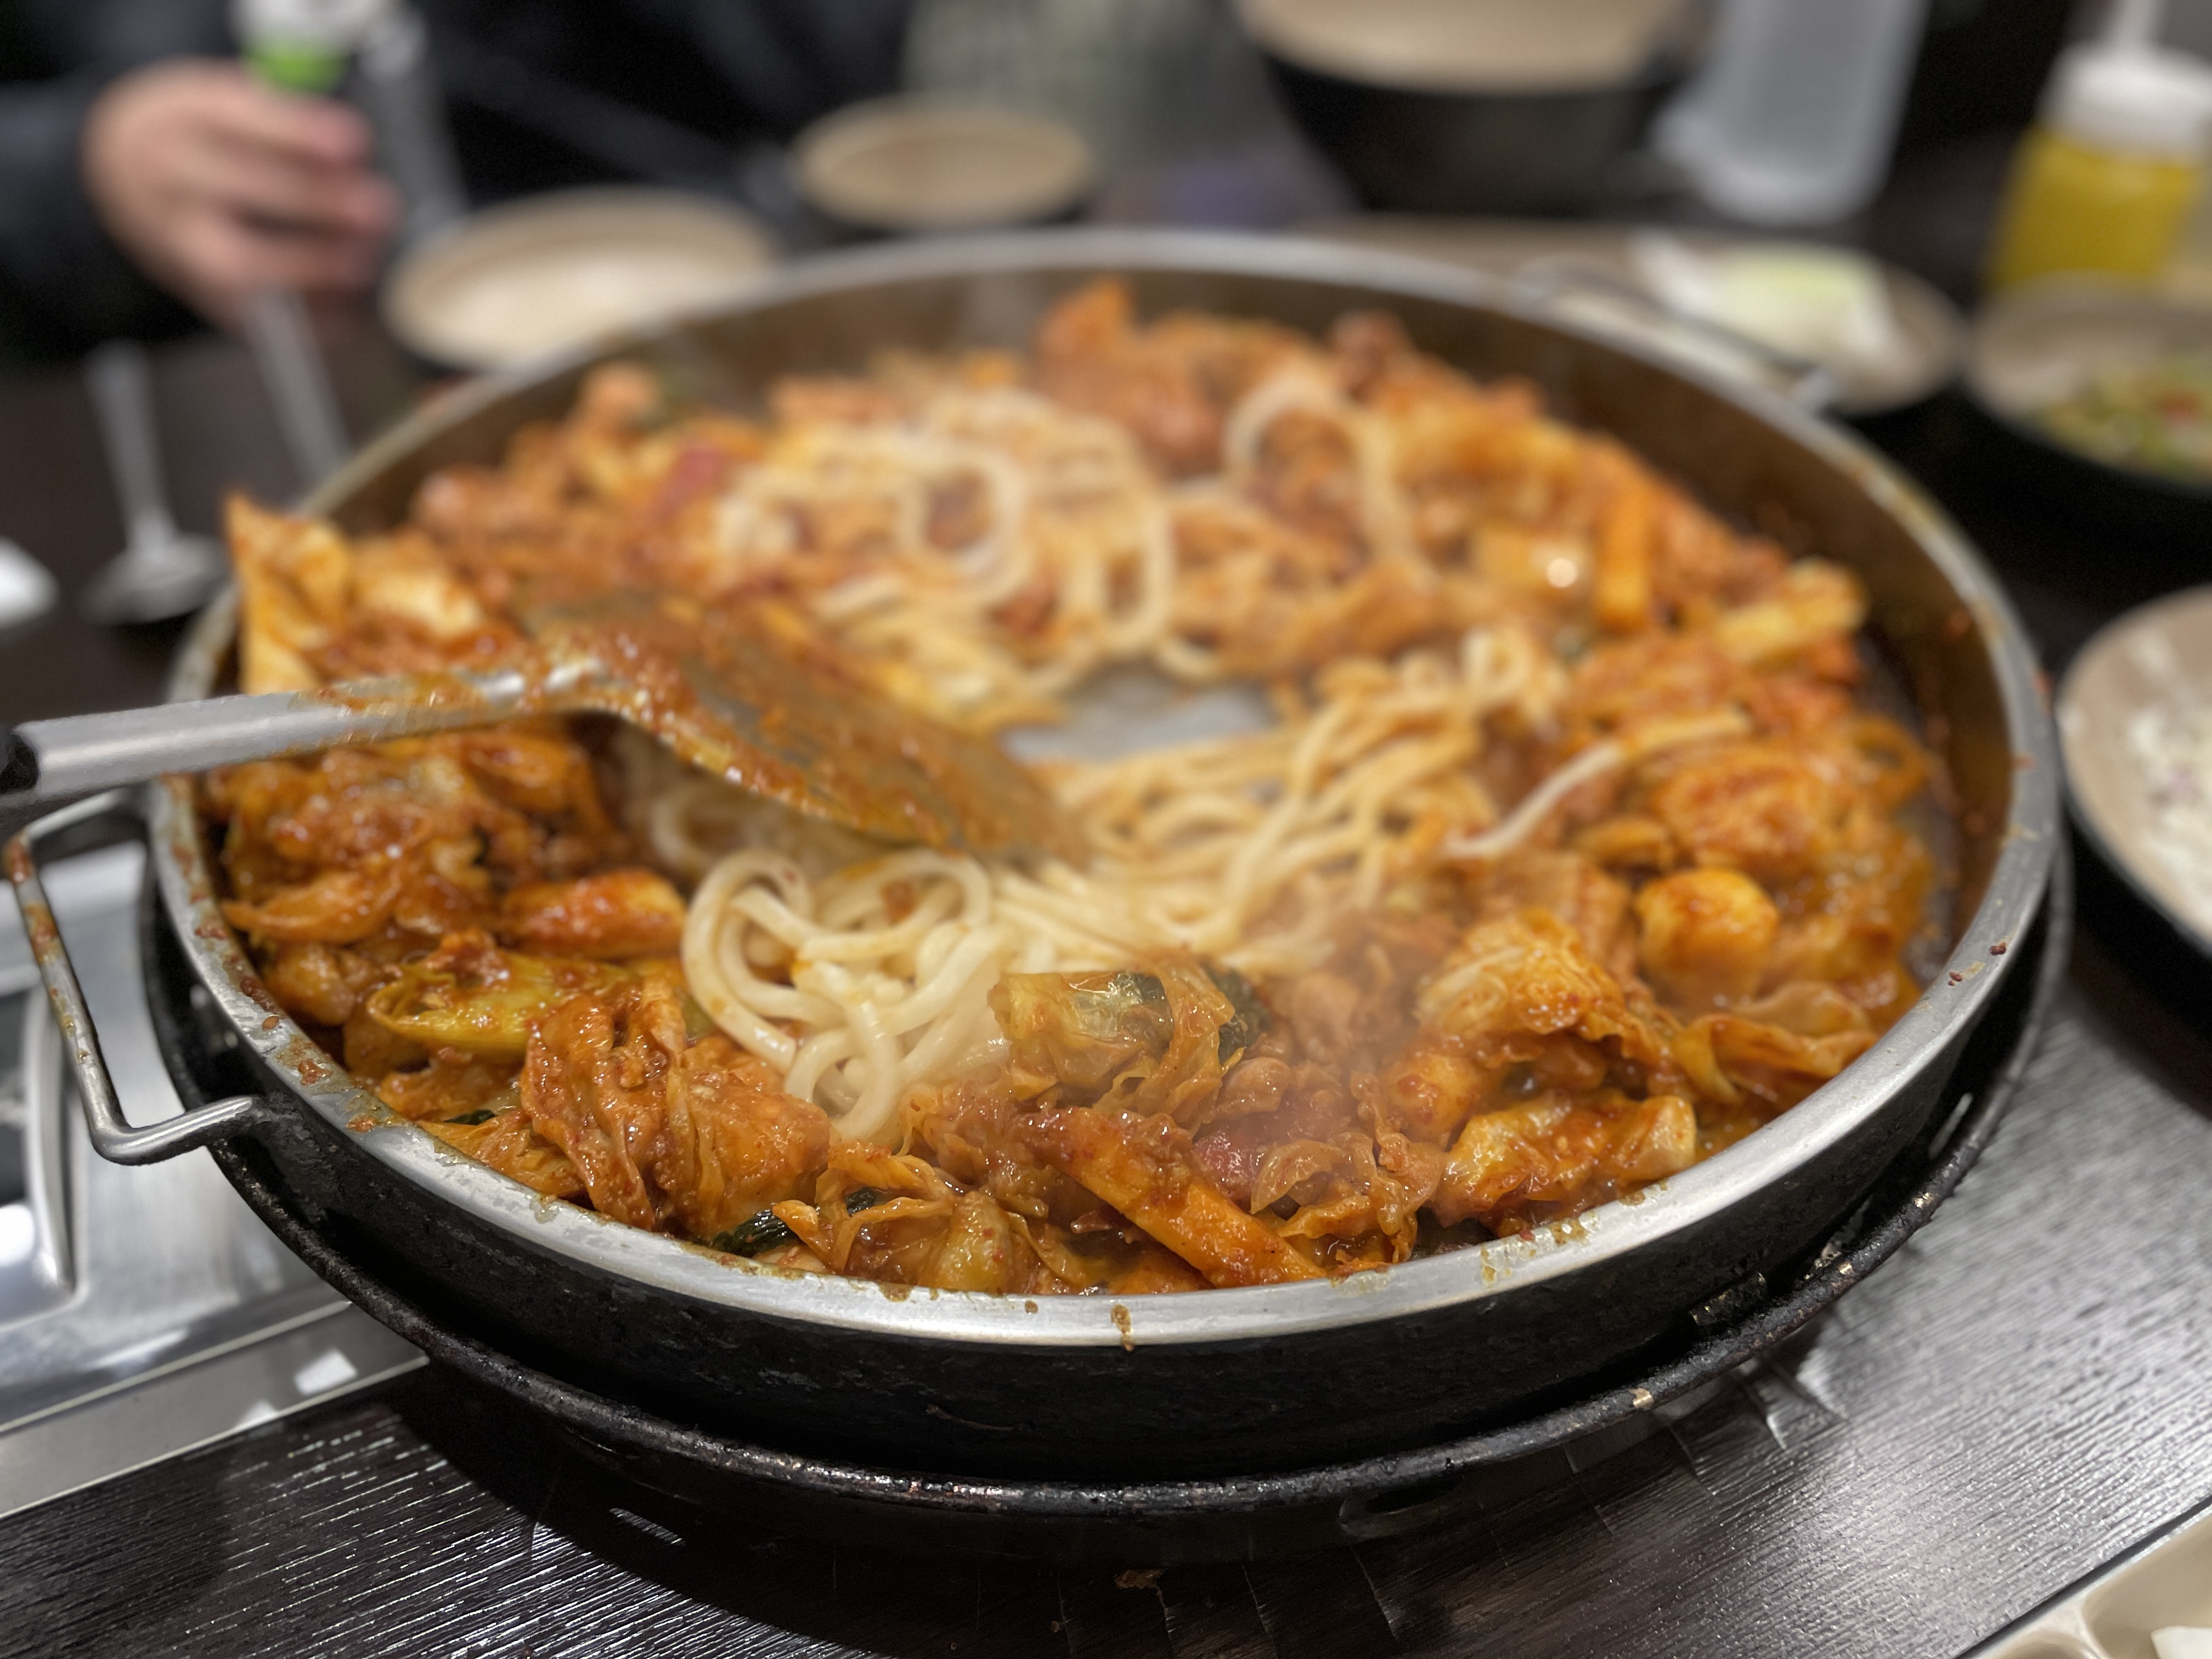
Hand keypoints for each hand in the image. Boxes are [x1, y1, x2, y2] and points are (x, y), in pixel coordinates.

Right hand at [82, 59, 397, 325]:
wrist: (120, 179)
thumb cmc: (201, 139)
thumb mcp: (223, 102)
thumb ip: (282, 116)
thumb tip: (348, 148)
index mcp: (178, 118)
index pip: (232, 118)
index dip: (296, 132)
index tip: (354, 142)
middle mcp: (168, 180)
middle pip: (235, 189)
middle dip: (311, 200)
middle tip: (375, 208)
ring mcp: (175, 243)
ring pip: (233, 264)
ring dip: (306, 267)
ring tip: (362, 262)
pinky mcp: (197, 294)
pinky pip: (250, 316)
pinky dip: (305, 319)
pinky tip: (349, 309)